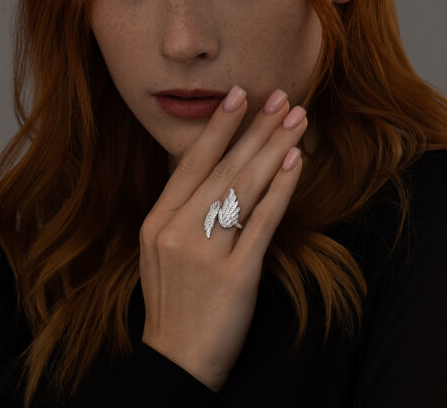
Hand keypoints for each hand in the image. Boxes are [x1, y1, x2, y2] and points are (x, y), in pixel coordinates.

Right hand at [139, 86, 307, 391]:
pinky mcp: (234, 276)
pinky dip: (281, 190)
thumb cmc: (173, 300)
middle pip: (223, 169)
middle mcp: (177, 231)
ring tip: (297, 120)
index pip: (191, 163)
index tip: (239, 96)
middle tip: (282, 98)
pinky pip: (261, 223)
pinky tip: (297, 163)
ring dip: (275, 150)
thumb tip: (211, 168)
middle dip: (256, 129)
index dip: (218, 127)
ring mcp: (204, 253)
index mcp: (157, 221)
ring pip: (244, 188)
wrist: (176, 359)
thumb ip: (180, 209)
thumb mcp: (160, 250)